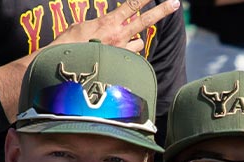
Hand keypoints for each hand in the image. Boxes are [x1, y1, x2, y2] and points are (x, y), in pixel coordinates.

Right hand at [52, 0, 180, 53]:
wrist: (67, 72)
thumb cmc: (69, 47)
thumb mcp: (80, 27)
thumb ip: (97, 23)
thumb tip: (102, 23)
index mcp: (107, 22)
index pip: (130, 5)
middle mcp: (118, 36)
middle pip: (145, 20)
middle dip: (161, 10)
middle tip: (176, 3)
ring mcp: (122, 51)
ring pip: (139, 42)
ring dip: (133, 41)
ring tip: (118, 45)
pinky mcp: (122, 65)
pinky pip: (132, 58)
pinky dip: (128, 56)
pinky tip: (116, 59)